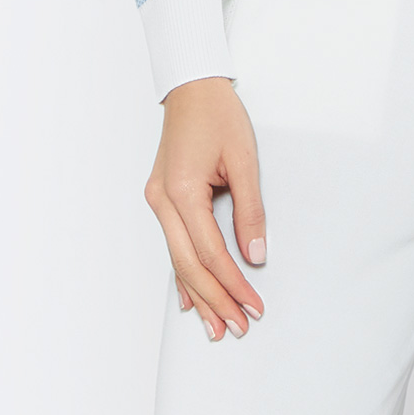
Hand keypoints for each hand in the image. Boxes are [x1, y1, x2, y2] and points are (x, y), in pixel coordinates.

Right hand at [147, 76, 265, 339]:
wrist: (192, 87)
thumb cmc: (218, 116)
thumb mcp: (244, 161)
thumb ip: (250, 211)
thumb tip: (255, 255)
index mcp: (182, 192)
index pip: (210, 253)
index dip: (233, 283)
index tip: (254, 304)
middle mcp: (163, 201)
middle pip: (188, 265)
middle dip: (215, 300)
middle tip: (238, 327)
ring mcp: (158, 201)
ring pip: (177, 260)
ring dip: (199, 295)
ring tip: (217, 327)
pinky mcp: (162, 199)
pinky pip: (172, 246)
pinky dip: (183, 275)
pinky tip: (190, 301)